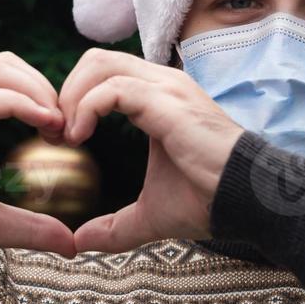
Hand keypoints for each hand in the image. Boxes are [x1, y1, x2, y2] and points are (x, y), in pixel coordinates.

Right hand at [0, 52, 76, 257]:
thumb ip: (29, 227)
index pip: (6, 77)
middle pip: (5, 63)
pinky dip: (18, 104)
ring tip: (57, 125)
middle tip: (65, 126)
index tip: (64, 132)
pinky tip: (43, 123)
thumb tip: (70, 245)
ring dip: (36, 91)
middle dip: (44, 86)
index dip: (41, 95)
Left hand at [59, 48, 243, 253]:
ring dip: (72, 98)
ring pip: (100, 66)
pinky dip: (86, 108)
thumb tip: (79, 243)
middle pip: (96, 60)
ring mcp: (166, 89)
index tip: (63, 139)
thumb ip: (114, 226)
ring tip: (66, 137)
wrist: (247, 201)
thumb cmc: (208, 200)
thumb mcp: (150, 215)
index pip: (103, 73)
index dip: (74, 99)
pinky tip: (79, 137)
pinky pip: (113, 89)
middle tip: (57, 135)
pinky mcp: (167, 104)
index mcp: (158, 98)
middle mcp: (162, 84)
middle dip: (66, 92)